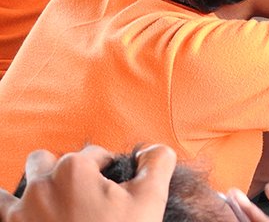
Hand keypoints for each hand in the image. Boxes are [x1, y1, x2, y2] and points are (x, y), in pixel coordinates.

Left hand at [0, 144, 175, 221]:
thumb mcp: (149, 200)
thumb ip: (157, 163)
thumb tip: (153, 149)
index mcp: (75, 169)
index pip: (94, 154)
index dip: (107, 168)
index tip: (113, 189)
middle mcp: (42, 184)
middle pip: (50, 159)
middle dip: (67, 170)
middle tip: (85, 195)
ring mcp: (20, 210)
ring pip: (24, 178)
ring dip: (37, 183)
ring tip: (56, 202)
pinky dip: (11, 207)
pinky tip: (28, 214)